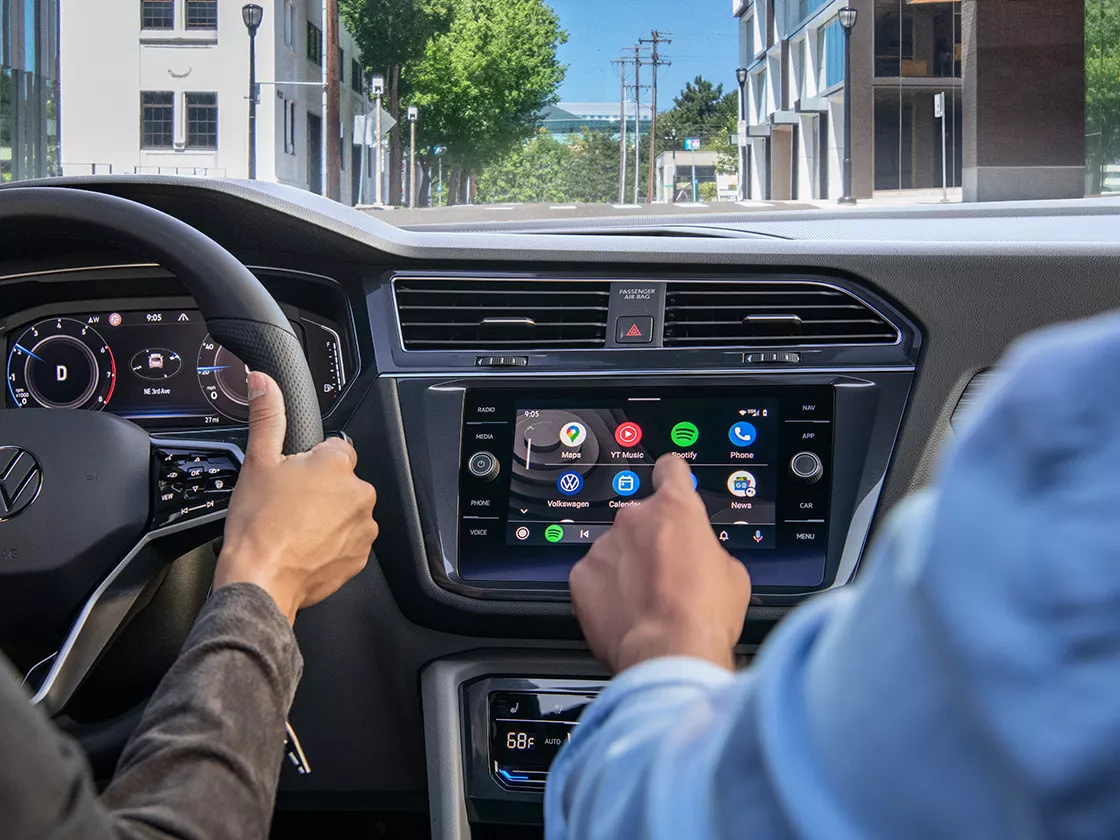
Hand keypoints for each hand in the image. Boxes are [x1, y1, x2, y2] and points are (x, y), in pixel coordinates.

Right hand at [213, 372, 377, 623]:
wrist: (260, 581)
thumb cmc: (258, 526)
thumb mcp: (257, 462)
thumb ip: (267, 417)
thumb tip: (264, 382)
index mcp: (338, 464)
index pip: (333, 449)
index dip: (308, 463)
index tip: (291, 479)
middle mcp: (359, 493)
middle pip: (340, 482)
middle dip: (319, 490)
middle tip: (288, 505)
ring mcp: (363, 527)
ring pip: (345, 511)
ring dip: (327, 517)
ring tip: (294, 529)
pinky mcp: (360, 556)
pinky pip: (347, 541)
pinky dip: (331, 544)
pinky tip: (304, 548)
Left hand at [569, 454, 750, 672]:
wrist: (668, 654)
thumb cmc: (704, 615)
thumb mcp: (732, 574)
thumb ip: (708, 550)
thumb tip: (701, 558)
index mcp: (676, 509)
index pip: (670, 470)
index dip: (672, 476)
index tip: (669, 479)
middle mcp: (634, 518)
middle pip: (641, 519)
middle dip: (651, 541)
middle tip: (665, 575)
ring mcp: (604, 545)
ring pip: (616, 549)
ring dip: (627, 567)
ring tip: (646, 602)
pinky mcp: (582, 575)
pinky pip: (594, 576)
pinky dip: (605, 590)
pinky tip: (624, 612)